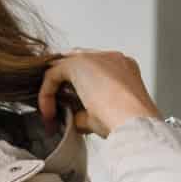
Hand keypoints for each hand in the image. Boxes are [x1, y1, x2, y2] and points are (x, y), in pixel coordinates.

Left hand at [37, 49, 164, 138]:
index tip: (70, 111)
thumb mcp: (101, 118)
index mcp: (123, 70)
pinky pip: (54, 73)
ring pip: (65, 66)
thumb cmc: (123, 124)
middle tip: (54, 108)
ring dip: (54, 88)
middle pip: (78, 64)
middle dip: (62, 85)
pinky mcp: (81, 62)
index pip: (93, 72)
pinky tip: (49, 113)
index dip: (76, 89)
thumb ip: (85, 113)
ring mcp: (98, 56)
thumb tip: (72, 117)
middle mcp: (112, 58)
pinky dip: (47, 92)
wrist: (133, 122)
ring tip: (51, 113)